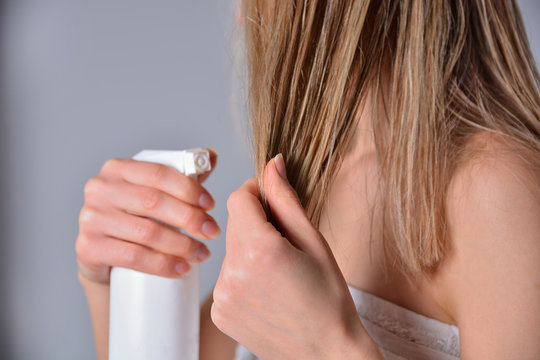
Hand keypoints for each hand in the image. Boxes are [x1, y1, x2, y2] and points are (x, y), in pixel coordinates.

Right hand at [75, 149, 219, 284]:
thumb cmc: (135, 216)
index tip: (210, 205)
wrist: (102, 254)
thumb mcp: (156, 192)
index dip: (189, 189)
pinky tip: (182, 268)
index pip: (158, 173)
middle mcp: (100, 189)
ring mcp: (91, 218)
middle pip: (154, 202)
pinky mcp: (89, 248)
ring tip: (202, 253)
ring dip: (182, 245)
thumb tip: (211, 156)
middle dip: (190, 218)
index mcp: (117, 168)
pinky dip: (163, 265)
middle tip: (212, 231)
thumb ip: (182, 174)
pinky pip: (133, 257)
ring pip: (147, 232)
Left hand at [211, 155, 380, 358]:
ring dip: (250, 249)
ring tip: (280, 271)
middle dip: (257, 223)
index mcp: (259, 250)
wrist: (325, 354)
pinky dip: (244, 274)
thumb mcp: (315, 242)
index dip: (257, 192)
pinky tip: (268, 289)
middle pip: (234, 224)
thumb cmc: (329, 300)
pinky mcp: (220, 312)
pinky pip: (227, 276)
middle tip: (286, 242)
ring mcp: (222, 295)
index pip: (239, 199)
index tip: (272, 199)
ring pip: (230, 250)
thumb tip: (272, 164)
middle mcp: (232, 272)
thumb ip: (286, 200)